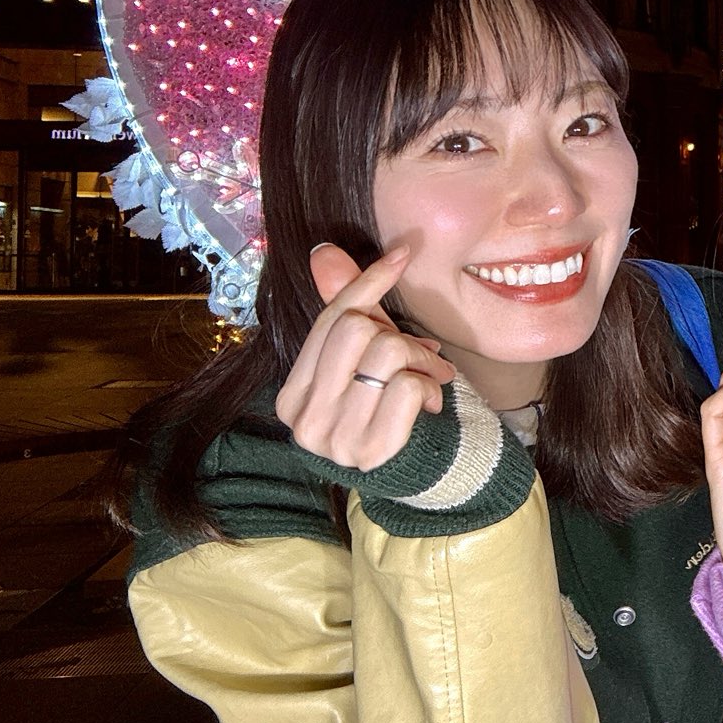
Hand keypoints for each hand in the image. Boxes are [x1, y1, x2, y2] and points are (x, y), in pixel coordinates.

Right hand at [275, 243, 456, 472]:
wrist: (418, 470)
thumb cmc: (386, 408)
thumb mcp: (365, 359)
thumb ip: (346, 308)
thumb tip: (323, 251)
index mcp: (292, 395)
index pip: (330, 320)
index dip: (368, 282)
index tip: (403, 254)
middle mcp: (304, 419)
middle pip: (356, 330)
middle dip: (400, 335)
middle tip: (424, 355)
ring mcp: (334, 439)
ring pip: (387, 353)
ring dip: (422, 361)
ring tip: (430, 380)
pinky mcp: (372, 452)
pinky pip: (408, 387)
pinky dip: (430, 388)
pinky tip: (429, 405)